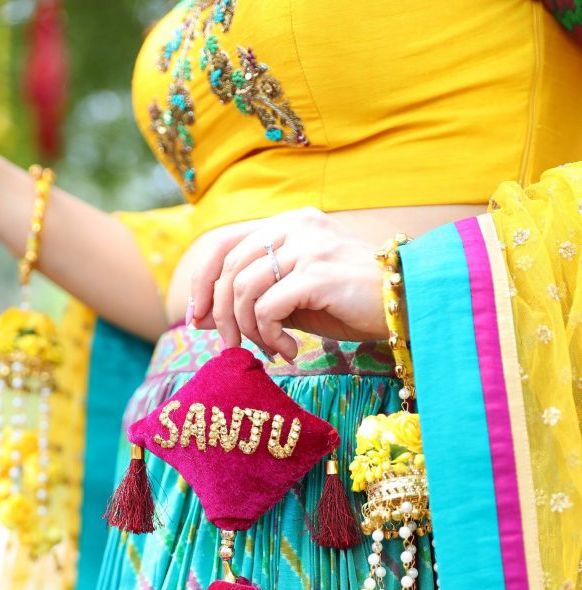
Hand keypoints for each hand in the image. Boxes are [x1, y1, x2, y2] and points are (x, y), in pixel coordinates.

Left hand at [189, 207, 386, 360]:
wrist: (408, 306)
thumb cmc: (352, 304)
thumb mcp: (296, 296)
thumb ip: (257, 296)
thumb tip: (205, 316)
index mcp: (288, 224)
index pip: (222, 243)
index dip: (200, 282)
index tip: (196, 319)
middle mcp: (295, 227)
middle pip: (228, 269)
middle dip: (220, 316)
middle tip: (231, 348)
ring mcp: (307, 246)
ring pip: (244, 289)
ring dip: (249, 330)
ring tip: (272, 350)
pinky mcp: (317, 273)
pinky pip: (268, 308)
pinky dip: (270, 336)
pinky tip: (291, 350)